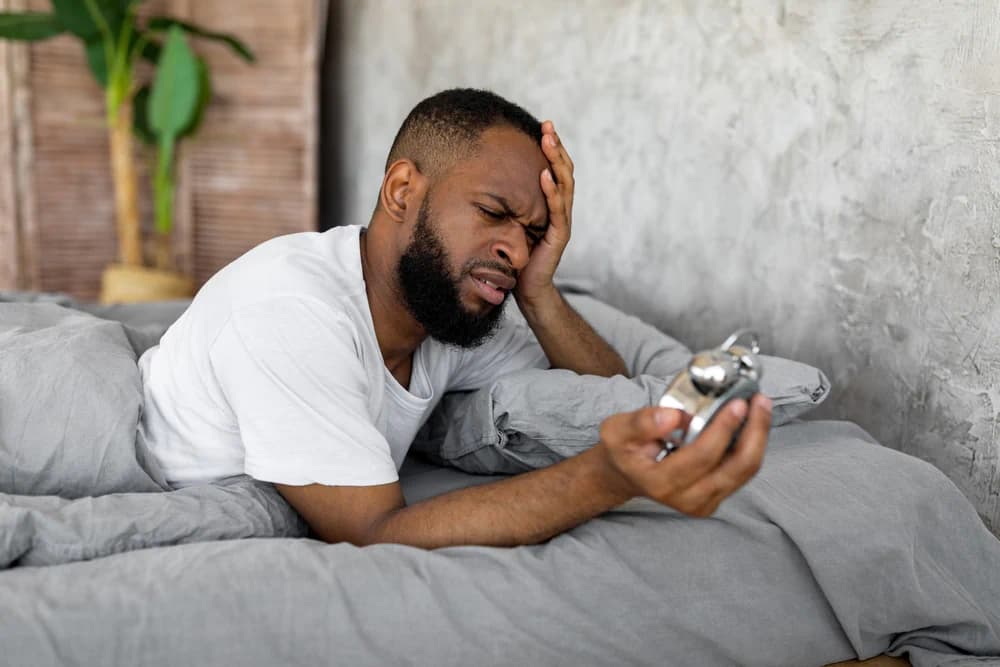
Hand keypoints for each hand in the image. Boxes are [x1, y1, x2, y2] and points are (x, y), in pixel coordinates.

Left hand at [515, 120, 574, 305]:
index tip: (543, 126)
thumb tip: (478, 175)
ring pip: (565, 185)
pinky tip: (544, 175)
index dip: (551, 148)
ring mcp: (561, 222)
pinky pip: (558, 210)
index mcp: (549, 204)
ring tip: (549, 142)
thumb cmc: (514, 255)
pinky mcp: (559, 236)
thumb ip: (503, 202)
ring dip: (557, 161)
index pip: (554, 169)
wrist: (525, 288)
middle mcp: (559, 209)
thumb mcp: (506, 221)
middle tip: (547, 126)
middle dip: (556, 147)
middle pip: (563, 171)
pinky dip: (552, 191)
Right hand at [597, 395, 772, 516]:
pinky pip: (742, 472)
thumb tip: (674, 416)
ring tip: (760, 408)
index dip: (723, 429)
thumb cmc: (623, 451)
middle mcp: (687, 498)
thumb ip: (642, 422)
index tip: (736, 403)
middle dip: (755, 432)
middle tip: (759, 402)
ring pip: (745, 471)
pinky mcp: (714, 498)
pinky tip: (751, 423)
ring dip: (758, 438)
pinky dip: (751, 446)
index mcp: (661, 483)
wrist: (625, 474)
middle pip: (736, 468)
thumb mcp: (616, 430)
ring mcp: (703, 502)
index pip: (702, 456)